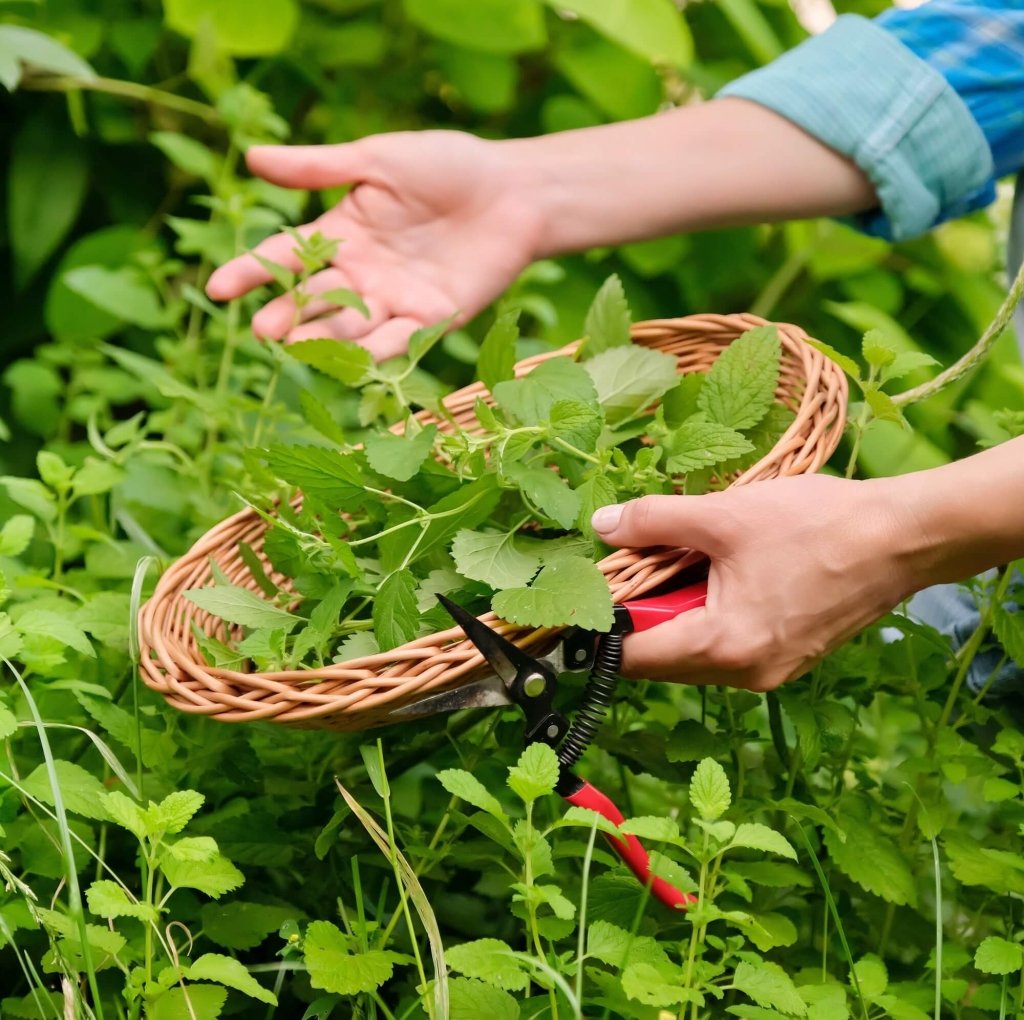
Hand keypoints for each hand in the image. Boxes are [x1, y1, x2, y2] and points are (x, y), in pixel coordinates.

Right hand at [206, 131, 541, 359]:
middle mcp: (362, 273)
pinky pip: (400, 339)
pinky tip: (354, 359)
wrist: (514, 189)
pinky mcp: (433, 319)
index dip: (252, 271)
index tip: (218, 288)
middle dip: (288, 313)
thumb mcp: (377, 160)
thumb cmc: (446, 165)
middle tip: (262, 329)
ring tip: (295, 344)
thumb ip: (319, 168)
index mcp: (342, 233)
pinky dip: (378, 350)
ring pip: (351, 325)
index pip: (287, 255)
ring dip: (324, 337)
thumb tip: (252, 158)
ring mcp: (396, 300)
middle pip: (315, 298)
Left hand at [591, 475, 917, 690]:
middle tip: (639, 559)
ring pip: (694, 649)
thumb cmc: (815, 525)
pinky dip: (709, 612)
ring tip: (683, 557)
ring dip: (676, 609)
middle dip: (641, 610)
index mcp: (723, 648)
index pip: (634, 657)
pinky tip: (718, 570)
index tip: (590, 590)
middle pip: (662, 656)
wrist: (903, 538)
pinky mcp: (789, 655)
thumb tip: (601, 528)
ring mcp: (770, 670)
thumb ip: (653, 521)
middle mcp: (744, 675)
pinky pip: (727, 643)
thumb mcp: (722, 514)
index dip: (603, 626)